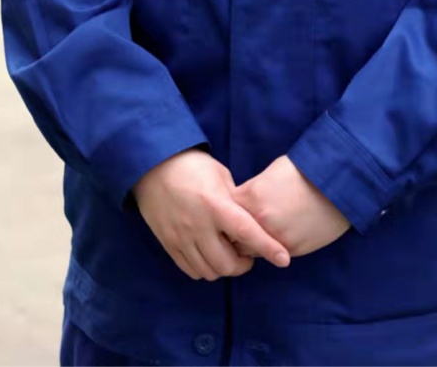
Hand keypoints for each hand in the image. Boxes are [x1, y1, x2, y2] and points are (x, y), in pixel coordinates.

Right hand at [132, 148, 290, 280]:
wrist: (152, 166)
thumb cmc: (192, 165)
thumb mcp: (220, 175)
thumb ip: (234, 200)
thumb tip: (249, 218)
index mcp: (215, 204)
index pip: (247, 232)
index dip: (267, 247)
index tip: (284, 259)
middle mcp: (198, 226)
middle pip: (227, 264)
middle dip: (243, 265)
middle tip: (248, 256)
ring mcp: (181, 238)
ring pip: (209, 271)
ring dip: (224, 269)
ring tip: (229, 255)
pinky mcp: (169, 244)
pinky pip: (191, 270)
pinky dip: (205, 269)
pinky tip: (210, 256)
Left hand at [233, 155, 350, 257]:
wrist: (337, 182)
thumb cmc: (304, 170)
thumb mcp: (271, 173)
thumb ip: (252, 191)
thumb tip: (241, 203)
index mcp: (251, 196)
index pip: (222, 212)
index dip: (224, 212)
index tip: (226, 212)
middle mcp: (259, 220)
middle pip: (231, 235)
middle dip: (232, 232)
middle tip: (236, 228)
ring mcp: (274, 238)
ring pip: (248, 250)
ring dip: (249, 244)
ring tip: (256, 234)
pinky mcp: (290, 250)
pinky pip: (270, 255)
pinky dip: (268, 249)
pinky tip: (272, 238)